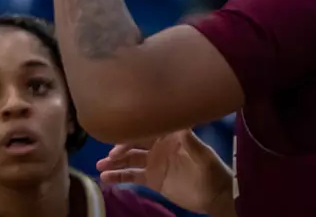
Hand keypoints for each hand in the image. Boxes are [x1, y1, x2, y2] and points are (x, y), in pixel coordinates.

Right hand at [98, 130, 233, 215]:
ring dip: (113, 162)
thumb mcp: (202, 153)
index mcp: (166, 136)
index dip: (132, 132)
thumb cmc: (210, 169)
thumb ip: (190, 139)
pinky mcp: (151, 178)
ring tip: (100, 166)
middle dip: (118, 147)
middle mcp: (156, 146)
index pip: (144, 129)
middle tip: (110, 156)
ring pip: (128, 159)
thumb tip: (180, 122)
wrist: (216, 195)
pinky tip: (105, 178)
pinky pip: (131, 176)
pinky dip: (118, 177)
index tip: (120, 137)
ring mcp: (152, 162)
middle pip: (132, 143)